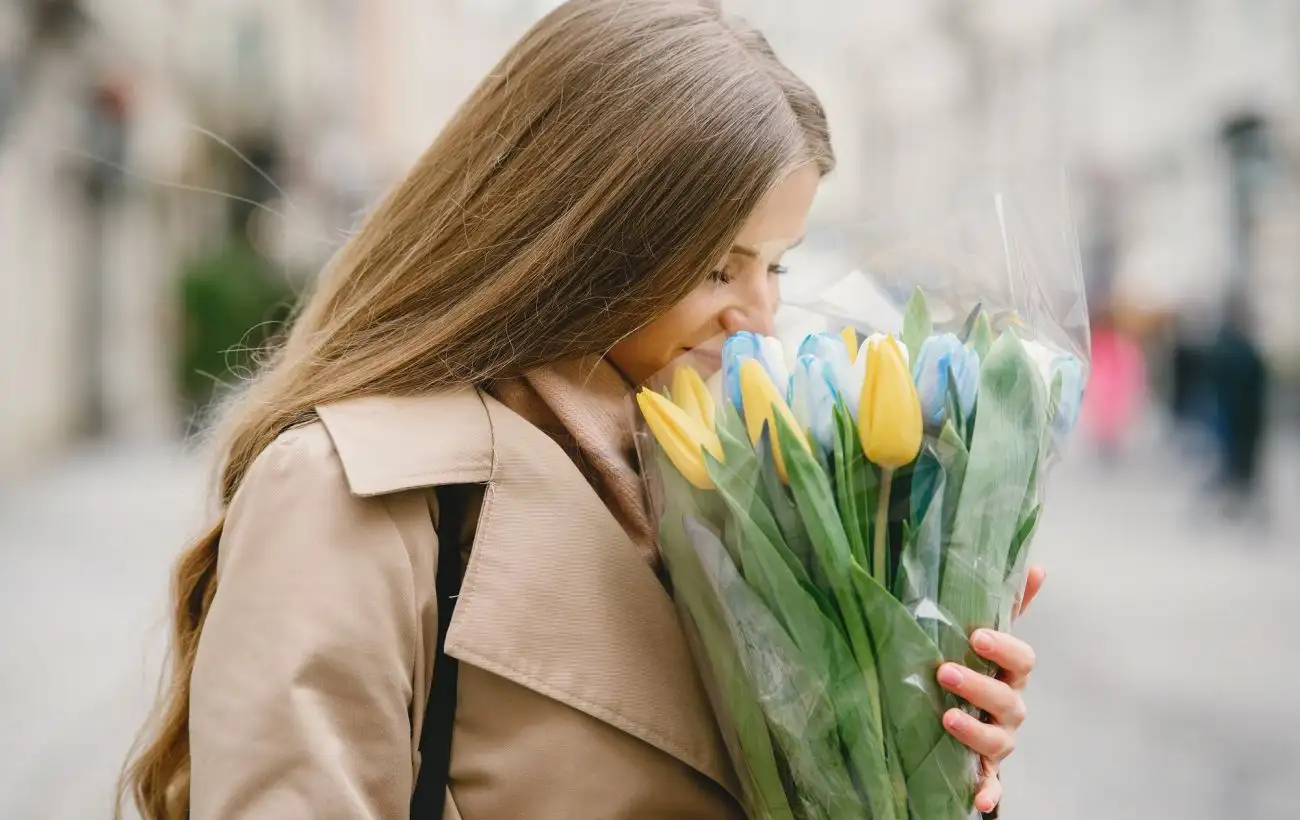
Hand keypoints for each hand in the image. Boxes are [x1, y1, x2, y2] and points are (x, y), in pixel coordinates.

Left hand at [935, 565, 1045, 814]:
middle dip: (979, 686)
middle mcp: (1009, 710)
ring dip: (976, 732)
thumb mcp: (986, 642)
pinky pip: (991, 786)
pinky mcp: (984, 772)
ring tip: (947, 719)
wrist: (961, 723)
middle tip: (945, 671)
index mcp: (1010, 676)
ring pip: (999, 741)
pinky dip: (987, 794)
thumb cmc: (975, 673)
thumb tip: (1038, 566)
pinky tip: (977, 801)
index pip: (1021, 660)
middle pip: (1008, 701)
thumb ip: (1008, 606)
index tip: (976, 635)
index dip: (1003, 648)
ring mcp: (999, 743)